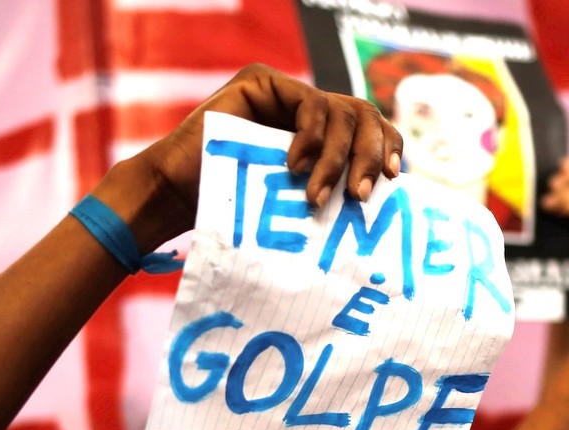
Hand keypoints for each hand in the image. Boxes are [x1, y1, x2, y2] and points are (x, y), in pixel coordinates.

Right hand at [91, 64, 403, 251]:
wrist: (175, 197)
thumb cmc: (235, 209)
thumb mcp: (298, 199)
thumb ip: (334, 188)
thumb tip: (384, 202)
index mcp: (322, 132)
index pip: (371, 127)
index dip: (388, 146)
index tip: (393, 179)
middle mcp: (306, 106)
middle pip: (363, 114)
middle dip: (369, 155)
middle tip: (360, 196)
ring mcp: (285, 91)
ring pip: (341, 110)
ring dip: (336, 159)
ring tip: (316, 196)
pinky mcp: (262, 82)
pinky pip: (308, 103)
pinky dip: (309, 138)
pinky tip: (293, 166)